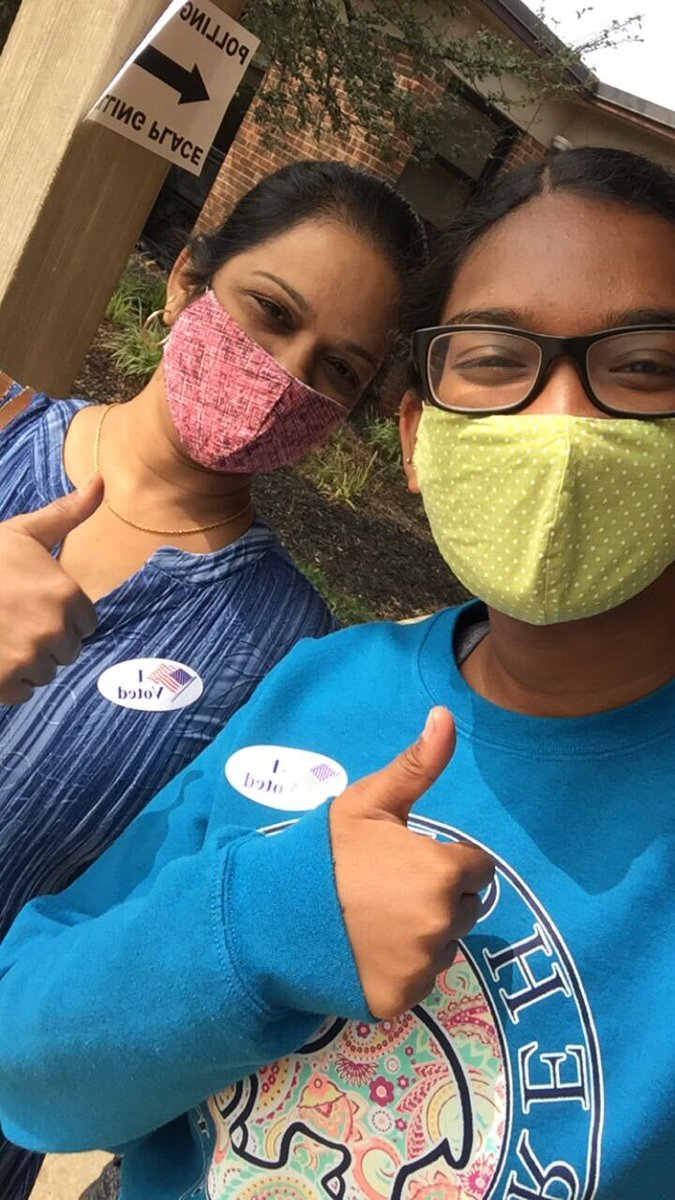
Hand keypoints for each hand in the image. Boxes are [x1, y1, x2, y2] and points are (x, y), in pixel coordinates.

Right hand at [0, 477, 102, 704]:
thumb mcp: (25, 533)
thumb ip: (69, 514)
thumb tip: (101, 481)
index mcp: (68, 597)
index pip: (87, 624)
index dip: (63, 614)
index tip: (35, 603)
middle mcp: (54, 632)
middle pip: (67, 651)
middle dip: (46, 638)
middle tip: (13, 618)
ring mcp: (28, 660)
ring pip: (45, 673)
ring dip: (28, 661)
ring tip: (2, 634)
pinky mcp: (4, 683)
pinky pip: (22, 692)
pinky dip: (8, 680)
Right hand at [330, 706, 493, 1018]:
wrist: (270, 913)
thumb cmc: (324, 852)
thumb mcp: (369, 802)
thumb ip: (417, 765)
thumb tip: (446, 714)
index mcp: (442, 871)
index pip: (478, 869)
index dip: (447, 861)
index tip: (408, 861)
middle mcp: (441, 923)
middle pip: (464, 909)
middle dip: (437, 898)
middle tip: (387, 891)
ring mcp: (422, 967)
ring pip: (443, 947)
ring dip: (422, 936)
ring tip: (374, 921)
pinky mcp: (402, 1001)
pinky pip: (419, 982)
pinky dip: (400, 970)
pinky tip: (366, 952)